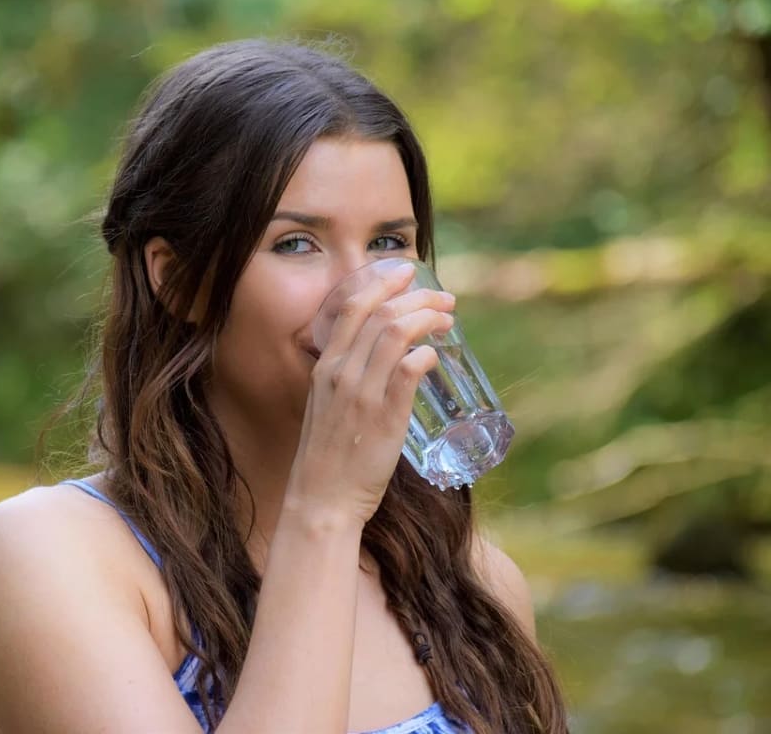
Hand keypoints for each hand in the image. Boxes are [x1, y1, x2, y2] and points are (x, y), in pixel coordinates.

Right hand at [285, 262, 456, 525]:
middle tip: (444, 299)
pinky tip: (435, 355)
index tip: (406, 272)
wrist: (322, 499)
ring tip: (448, 320)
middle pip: (382, 314)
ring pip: (397, 334)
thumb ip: (347, 381)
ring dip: (428, 319)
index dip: (381, 282)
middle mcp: (341, 373)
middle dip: (418, 297)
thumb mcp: (325, 405)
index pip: (351, 307)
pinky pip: (409, 371)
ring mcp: (362, 394)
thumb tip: (384, 363)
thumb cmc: (328, 456)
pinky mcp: (385, 417)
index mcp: (325, 366)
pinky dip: (426, 354)